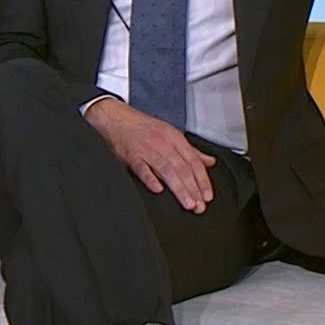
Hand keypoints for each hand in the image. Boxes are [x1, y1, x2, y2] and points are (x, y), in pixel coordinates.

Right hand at [84, 98, 215, 212]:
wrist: (115, 118)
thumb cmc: (142, 127)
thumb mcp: (170, 134)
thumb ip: (191, 150)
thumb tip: (209, 162)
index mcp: (174, 138)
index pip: (194, 161)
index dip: (202, 180)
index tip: (207, 195)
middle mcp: (163, 143)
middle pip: (182, 168)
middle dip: (193, 188)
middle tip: (199, 205)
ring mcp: (147, 150)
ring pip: (167, 170)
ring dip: (179, 188)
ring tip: (187, 203)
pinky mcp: (131, 155)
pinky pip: (142, 168)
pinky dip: (150, 179)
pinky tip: (158, 189)